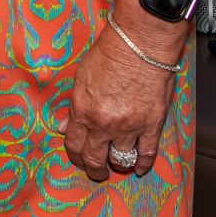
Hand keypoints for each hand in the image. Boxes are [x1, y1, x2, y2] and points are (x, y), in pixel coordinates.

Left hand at [60, 0, 181, 181]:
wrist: (140, 44)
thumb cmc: (109, 54)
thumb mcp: (81, 78)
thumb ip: (73, 106)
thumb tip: (63, 126)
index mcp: (82, 111)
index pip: (74, 145)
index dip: (75, 157)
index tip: (78, 160)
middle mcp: (104, 123)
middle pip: (95, 158)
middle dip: (94, 169)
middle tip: (96, 172)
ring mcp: (129, 126)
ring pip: (121, 159)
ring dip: (118, 165)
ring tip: (117, 166)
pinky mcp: (152, 124)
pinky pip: (147, 153)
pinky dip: (142, 164)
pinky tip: (139, 168)